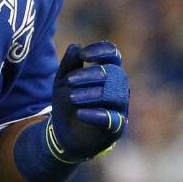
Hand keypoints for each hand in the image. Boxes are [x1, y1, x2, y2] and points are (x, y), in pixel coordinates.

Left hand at [49, 41, 129, 160]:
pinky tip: (80, 113)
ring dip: (91, 94)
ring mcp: (120, 108)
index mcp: (108, 73)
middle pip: (115, 74)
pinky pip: (112, 119)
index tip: (83, 55)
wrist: (63, 135)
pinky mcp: (116, 128)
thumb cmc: (67, 104)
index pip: (114, 56)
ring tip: (71, 97)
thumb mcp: (63, 82)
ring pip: (116, 95)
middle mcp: (119, 89)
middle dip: (91, 74)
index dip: (102, 51)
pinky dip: (96, 115)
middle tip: (69, 81)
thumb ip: (69, 64)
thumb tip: (76, 46)